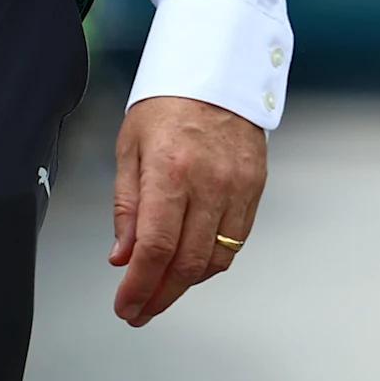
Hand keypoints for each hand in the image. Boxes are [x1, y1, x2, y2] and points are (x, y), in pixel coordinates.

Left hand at [109, 95, 269, 326]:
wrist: (219, 70)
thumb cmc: (169, 103)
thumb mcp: (130, 149)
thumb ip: (127, 208)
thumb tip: (123, 257)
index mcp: (170, 171)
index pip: (155, 248)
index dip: (139, 288)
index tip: (126, 307)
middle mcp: (209, 182)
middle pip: (187, 263)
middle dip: (160, 296)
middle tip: (140, 310)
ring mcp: (238, 187)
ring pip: (216, 261)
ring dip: (186, 285)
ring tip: (163, 291)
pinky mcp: (256, 187)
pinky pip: (237, 242)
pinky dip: (213, 263)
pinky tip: (192, 265)